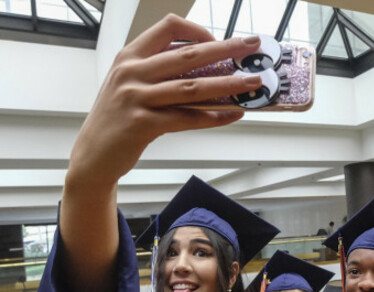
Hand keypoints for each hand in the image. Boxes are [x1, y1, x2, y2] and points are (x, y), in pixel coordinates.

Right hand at [67, 13, 262, 187]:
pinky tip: (232, 115)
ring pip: (192, 87)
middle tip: (253, 46)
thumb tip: (208, 72)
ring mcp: (136, 97)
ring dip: (228, 85)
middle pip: (188, 54)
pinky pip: (187, 118)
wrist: (93, 155)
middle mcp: (132, 72)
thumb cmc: (117, 120)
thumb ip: (159, 74)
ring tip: (253, 83)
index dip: (199, 30)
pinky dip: (213, 117)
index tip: (219, 41)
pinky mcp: (142, 124)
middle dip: (226, 48)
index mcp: (130, 55)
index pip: (169, 27)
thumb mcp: (131, 86)